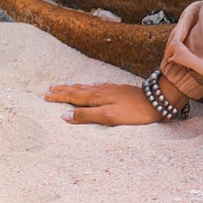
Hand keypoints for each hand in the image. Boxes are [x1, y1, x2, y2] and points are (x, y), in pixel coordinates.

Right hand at [45, 81, 162, 125]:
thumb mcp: (109, 117)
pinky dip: (89, 86)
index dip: (59, 97)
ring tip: (65, 85)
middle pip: (78, 90)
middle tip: (50, 88)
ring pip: (87, 87)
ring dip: (74, 87)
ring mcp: (111, 89)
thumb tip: (65, 116)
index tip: (45, 95)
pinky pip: (98, 87)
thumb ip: (87, 116)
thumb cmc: (134, 112)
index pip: (73, 97)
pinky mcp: (119, 90)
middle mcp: (101, 90)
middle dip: (63, 89)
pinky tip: (92, 86)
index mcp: (97, 97)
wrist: (157, 101)